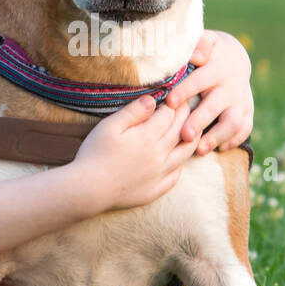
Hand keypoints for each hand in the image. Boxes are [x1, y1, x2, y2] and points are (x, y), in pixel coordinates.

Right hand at [74, 95, 199, 211]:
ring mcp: (159, 174)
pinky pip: (175, 177)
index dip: (175, 102)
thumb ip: (133, 111)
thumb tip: (153, 99)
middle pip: (180, 130)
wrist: (89, 189)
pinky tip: (178, 161)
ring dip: (192, 139)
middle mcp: (159, 155)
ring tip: (195, 130)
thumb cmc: (94, 154)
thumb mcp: (110, 126)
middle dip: (186, 115)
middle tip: (189, 105)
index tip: (178, 95)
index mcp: (148, 136)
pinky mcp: (155, 190)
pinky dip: (180, 166)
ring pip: (184, 153)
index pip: (169, 114)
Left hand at [162, 30, 253, 154]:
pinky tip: (218, 149)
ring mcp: (240, 101)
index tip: (171, 102)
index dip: (186, 91)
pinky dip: (233, 140)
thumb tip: (195, 53)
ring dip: (217, 136)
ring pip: (233, 122)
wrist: (235, 59)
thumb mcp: (207, 41)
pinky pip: (244, 129)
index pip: (200, 80)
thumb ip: (200, 44)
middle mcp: (230, 87)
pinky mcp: (247, 112)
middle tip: (185, 135)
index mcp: (216, 68)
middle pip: (216, 106)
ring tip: (200, 150)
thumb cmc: (209, 52)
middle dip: (200, 121)